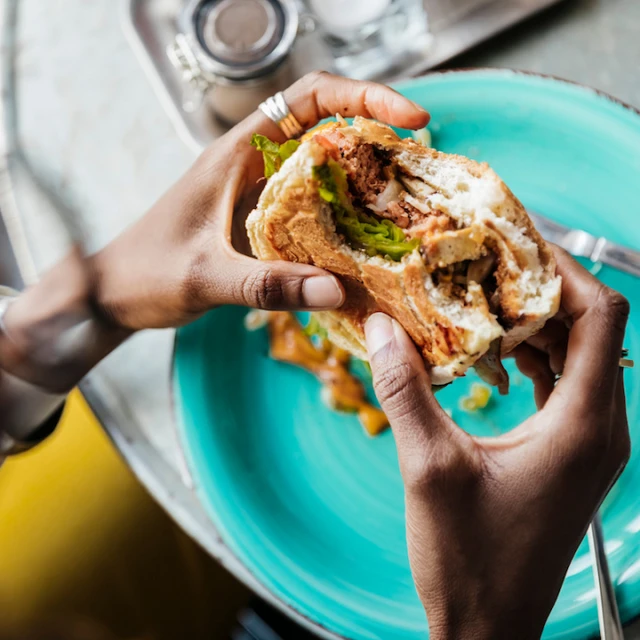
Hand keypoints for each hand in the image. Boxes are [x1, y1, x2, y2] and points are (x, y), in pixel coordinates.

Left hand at [0, 72, 428, 391]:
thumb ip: (266, 285)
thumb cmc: (147, 273)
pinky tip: (365, 240)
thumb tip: (336, 291)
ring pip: (323, 167)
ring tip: (405, 200)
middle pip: (325, 126)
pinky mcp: (262, 220)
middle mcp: (253, 164)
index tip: (407, 117)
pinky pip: (313, 206)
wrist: (113, 293)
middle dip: (375, 134)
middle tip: (418, 164)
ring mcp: (259, 192)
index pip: (307, 99)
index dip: (362, 96)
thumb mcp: (205, 277)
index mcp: (237, 154)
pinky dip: (343, 214)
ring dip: (363, 176)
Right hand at [364, 247, 629, 639]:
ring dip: (533, 323)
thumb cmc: (470, 562)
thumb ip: (406, 390)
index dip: (563, 269)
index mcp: (582, 425)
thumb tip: (381, 327)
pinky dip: (531, 358)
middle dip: (541, 288)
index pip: (600, 317)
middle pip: (590, 329)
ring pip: (576, 356)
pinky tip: (489, 355)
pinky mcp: (569, 455)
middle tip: (487, 262)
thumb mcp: (428, 468)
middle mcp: (599, 429)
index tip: (517, 241)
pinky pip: (562, 386)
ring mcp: (587, 444)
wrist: (489, 627)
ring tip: (482, 299)